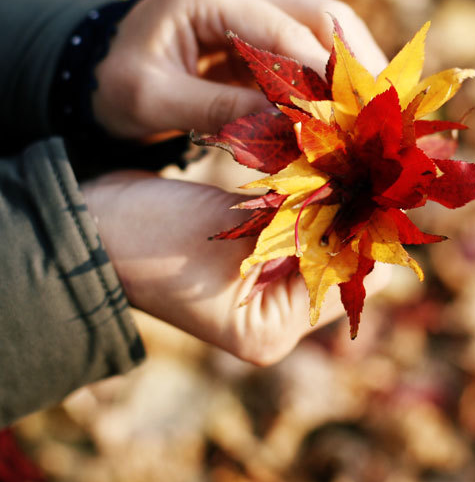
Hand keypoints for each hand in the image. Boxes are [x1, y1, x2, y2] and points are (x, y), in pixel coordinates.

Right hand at [81, 172, 390, 364]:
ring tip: (344, 151)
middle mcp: (278, 317)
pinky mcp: (257, 255)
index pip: (351, 278)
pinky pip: (301, 223)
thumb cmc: (151, 237)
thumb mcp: (231, 230)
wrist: (91, 226)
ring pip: (324, 235)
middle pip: (342, 259)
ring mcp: (268, 287)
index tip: (377, 175)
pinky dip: (309, 194)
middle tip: (363, 155)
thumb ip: (300, 217)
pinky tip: (320, 159)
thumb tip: (365, 193)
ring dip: (332, 196)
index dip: (365, 226)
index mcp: (274, 330)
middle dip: (350, 208)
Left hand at [92, 0, 388, 139]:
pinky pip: (312, 43)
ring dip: (352, 66)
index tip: (352, 116)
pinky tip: (350, 105)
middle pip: (322, 15)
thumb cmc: (117, 84)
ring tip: (374, 110)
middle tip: (380, 111)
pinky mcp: (264, 23)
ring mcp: (256, 0)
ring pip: (327, 25)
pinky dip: (334, 73)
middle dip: (355, 63)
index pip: (286, 32)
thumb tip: (292, 127)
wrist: (95, 70)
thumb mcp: (156, 100)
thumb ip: (220, 110)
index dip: (325, 75)